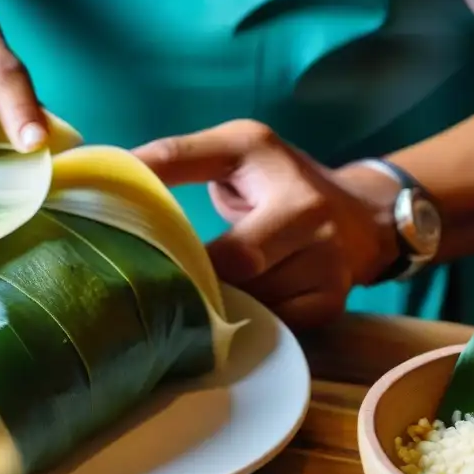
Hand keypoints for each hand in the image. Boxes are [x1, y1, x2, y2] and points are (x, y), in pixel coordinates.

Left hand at [134, 120, 400, 328]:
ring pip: (254, 301)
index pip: (217, 213)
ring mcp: (328, 271)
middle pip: (238, 268)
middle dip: (197, 275)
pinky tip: (225, 312)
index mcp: (282, 180)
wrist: (360, 214)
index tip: (133, 239)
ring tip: (185, 295)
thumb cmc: (279, 177)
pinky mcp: (330, 305)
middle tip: (156, 278)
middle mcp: (312, 224)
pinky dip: (246, 320)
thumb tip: (113, 168)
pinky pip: (274, 324)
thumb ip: (178, 156)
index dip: (177, 238)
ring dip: (217, 302)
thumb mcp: (235, 149)